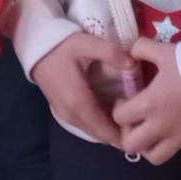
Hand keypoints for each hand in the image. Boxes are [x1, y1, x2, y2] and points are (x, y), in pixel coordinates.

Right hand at [32, 30, 132, 146]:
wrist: (35, 48)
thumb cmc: (61, 47)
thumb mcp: (87, 44)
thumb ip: (112, 54)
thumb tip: (134, 65)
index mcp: (79, 104)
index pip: (106, 132)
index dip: (126, 135)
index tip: (144, 129)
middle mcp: (72, 116)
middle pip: (101, 135)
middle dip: (121, 134)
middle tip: (142, 122)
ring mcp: (65, 116)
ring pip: (93, 131)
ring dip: (111, 129)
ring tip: (132, 116)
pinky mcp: (63, 112)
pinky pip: (86, 124)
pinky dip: (101, 123)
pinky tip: (114, 109)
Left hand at [111, 38, 180, 164]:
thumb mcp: (163, 51)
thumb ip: (141, 49)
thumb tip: (129, 53)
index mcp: (149, 104)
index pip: (119, 118)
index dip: (118, 109)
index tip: (125, 99)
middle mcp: (160, 126)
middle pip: (131, 145)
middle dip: (127, 133)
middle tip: (134, 119)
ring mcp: (178, 136)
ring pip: (152, 157)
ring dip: (146, 146)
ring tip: (150, 130)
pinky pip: (173, 151)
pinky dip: (166, 145)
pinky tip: (170, 129)